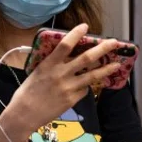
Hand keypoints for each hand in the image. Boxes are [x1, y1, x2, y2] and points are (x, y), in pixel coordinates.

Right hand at [6, 24, 129, 139]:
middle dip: (102, 48)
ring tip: (117, 64)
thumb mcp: (36, 73)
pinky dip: (86, 86)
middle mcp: (60, 74)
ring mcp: (68, 87)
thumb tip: (65, 57)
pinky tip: (85, 85)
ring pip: (92, 75)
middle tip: (114, 42)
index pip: (65, 45)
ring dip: (106, 69)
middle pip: (86, 58)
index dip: (76, 34)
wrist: (24, 114)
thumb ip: (51, 65)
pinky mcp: (72, 99)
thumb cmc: (26, 92)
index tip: (85, 27)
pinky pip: (84, 89)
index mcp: (48, 65)